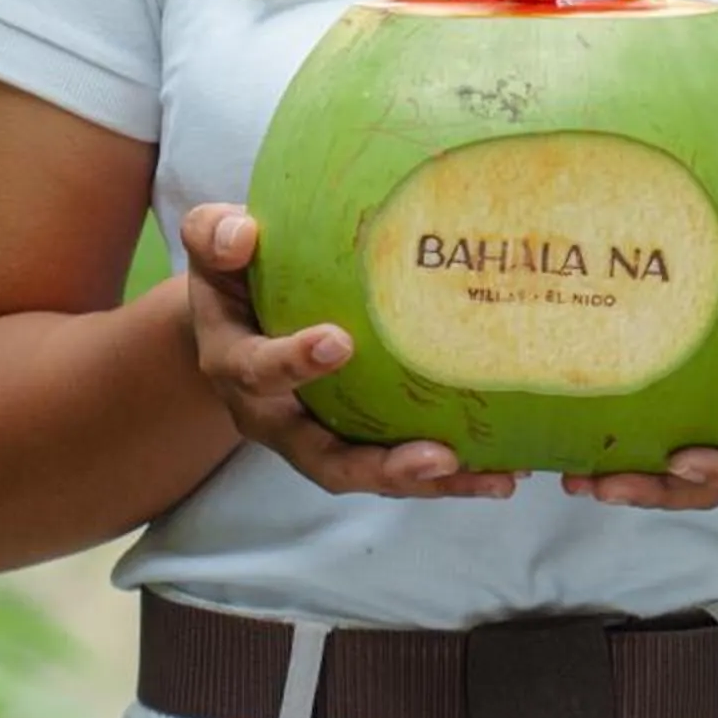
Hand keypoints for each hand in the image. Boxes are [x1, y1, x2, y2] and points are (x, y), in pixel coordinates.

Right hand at [180, 206, 517, 499]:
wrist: (234, 321)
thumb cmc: (233, 273)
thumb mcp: (214, 248)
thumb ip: (216, 236)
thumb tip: (243, 234)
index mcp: (236, 365)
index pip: (259, 371)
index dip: (294, 362)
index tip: (338, 341)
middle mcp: (275, 417)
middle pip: (323, 459)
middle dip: (380, 465)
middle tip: (437, 456)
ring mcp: (315, 437)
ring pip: (369, 474)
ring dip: (430, 483)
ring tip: (493, 477)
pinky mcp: (353, 442)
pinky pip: (398, 466)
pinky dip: (449, 476)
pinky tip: (502, 472)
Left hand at [560, 200, 717, 511]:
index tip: (682, 461)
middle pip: (712, 476)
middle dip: (660, 490)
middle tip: (604, 486)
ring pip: (680, 466)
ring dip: (631, 482)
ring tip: (575, 481)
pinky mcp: (692, 388)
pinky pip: (658, 427)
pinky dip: (620, 443)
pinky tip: (572, 443)